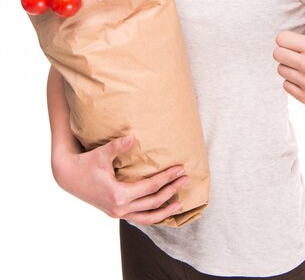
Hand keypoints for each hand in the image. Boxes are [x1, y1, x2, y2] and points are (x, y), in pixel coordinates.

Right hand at [52, 134, 187, 224]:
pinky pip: (138, 219)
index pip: (150, 187)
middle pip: (153, 202)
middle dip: (171, 191)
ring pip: (147, 218)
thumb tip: (132, 136)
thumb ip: (117, 146)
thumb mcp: (101, 154)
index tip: (180, 169)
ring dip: (164, 210)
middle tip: (186, 180)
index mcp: (118, 194)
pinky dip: (152, 216)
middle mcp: (119, 208)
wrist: (68, 176)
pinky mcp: (115, 212)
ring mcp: (117, 213)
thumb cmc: (85, 162)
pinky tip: (161, 209)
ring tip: (180, 203)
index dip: (167, 178)